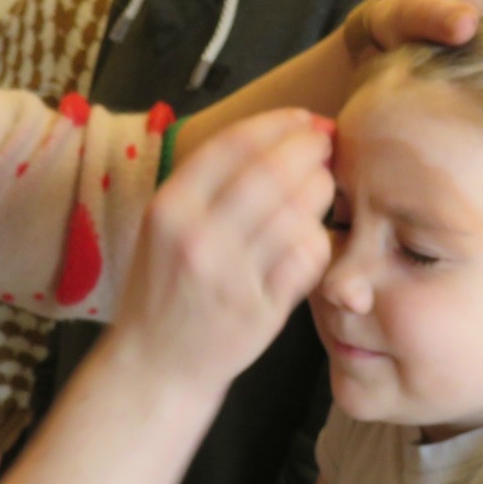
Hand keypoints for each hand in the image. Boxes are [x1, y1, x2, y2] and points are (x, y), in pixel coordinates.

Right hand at [107, 107, 333, 392]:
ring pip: (298, 213)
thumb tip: (276, 133)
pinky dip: (319, 239)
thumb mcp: (164, 225)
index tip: (304, 119)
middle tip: (326, 145)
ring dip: (321, 191)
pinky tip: (314, 235)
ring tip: (322, 187)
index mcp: (170, 207)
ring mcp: (230, 277)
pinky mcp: (260, 311)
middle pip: (273, 172)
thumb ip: (208, 183)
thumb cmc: (167, 287)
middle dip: (310, 149)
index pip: (234, 144)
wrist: (156, 364)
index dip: (279, 124)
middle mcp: (197, 237)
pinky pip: (308, 258)